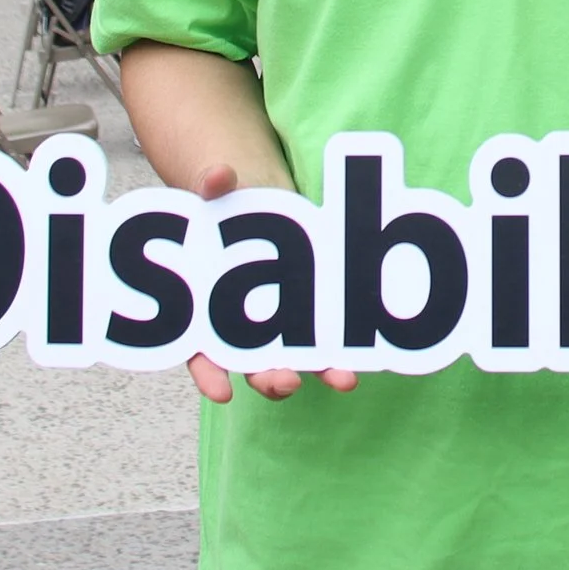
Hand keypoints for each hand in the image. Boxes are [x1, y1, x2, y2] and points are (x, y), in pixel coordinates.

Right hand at [180, 162, 358, 405]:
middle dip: (270, 376)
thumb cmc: (228, 202)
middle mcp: (244, 323)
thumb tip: (218, 177)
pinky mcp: (312, 306)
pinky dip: (344, 343)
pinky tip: (367, 351)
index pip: (201, 351)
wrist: (257, 195)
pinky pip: (327, 332)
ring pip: (296, 356)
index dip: (209, 373)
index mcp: (208, 307)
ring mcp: (280, 318)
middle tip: (287, 382)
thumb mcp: (217, 191)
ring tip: (345, 379)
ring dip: (319, 369)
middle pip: (253, 363)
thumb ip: (213, 186)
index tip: (222, 392)